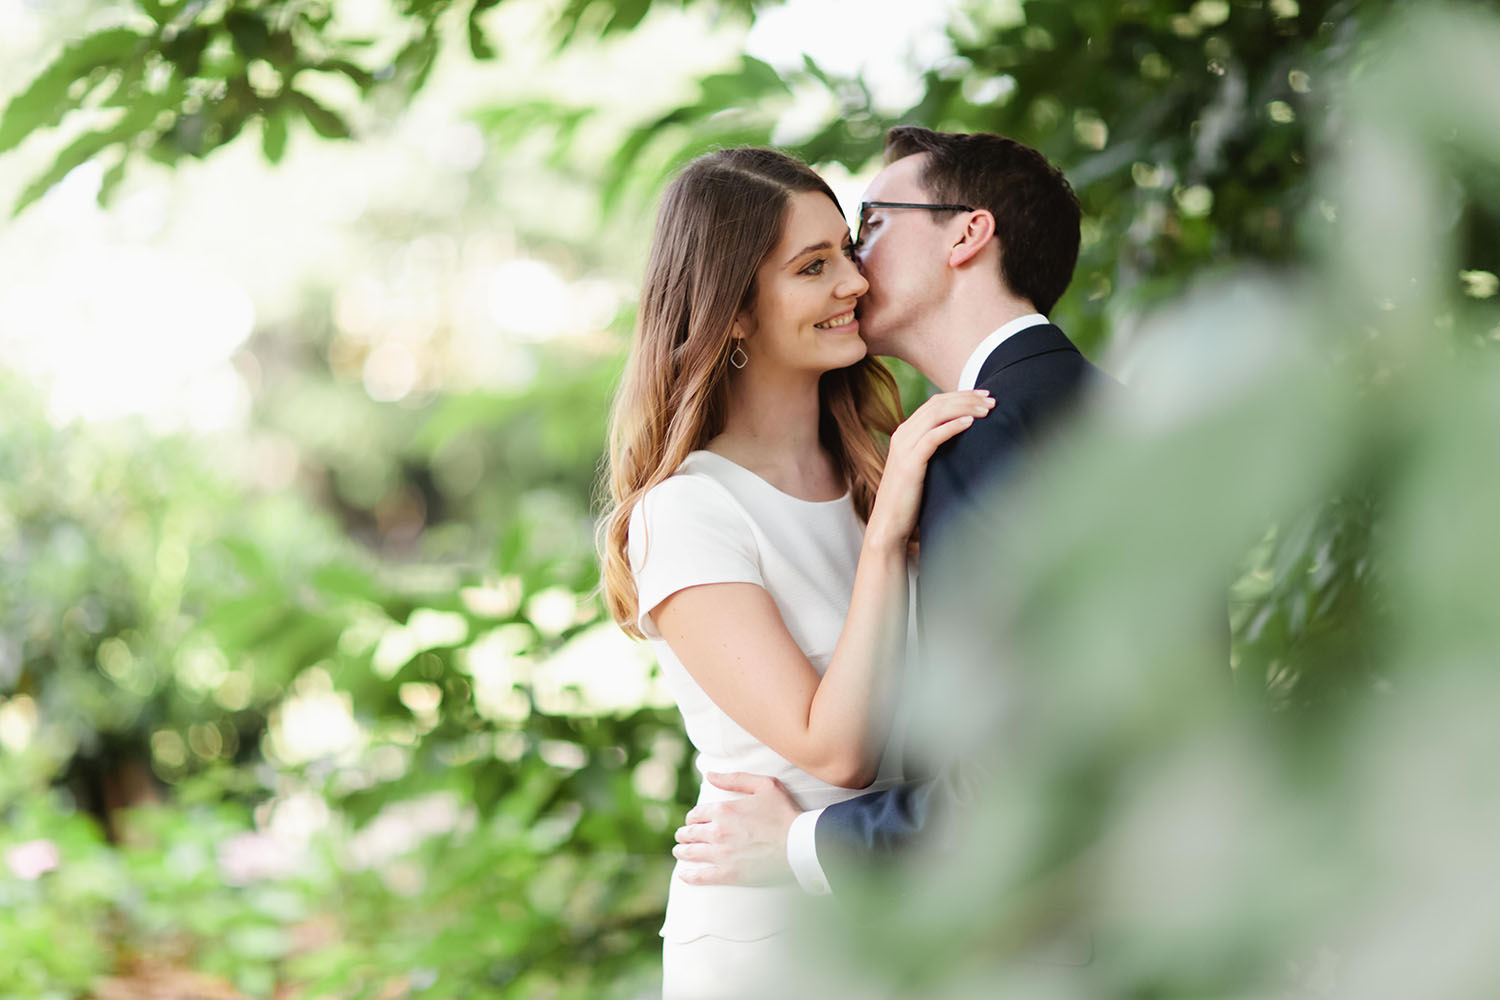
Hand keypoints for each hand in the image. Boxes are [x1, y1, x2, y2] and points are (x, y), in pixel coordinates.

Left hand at [672, 772, 801, 885]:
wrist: (800, 844)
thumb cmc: (785, 813)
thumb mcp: (765, 785)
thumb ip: (735, 778)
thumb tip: (709, 775)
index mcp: (724, 810)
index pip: (697, 814)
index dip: (692, 818)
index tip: (692, 821)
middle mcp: (718, 832)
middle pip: (691, 833)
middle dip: (684, 834)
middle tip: (681, 837)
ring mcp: (722, 854)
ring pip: (692, 853)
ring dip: (682, 852)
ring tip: (679, 852)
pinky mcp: (730, 874)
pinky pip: (701, 876)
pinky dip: (689, 876)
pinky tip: (684, 875)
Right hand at [866, 389, 993, 549]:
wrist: (888, 523)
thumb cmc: (909, 499)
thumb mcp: (922, 468)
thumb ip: (934, 451)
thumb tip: (961, 442)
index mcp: (905, 433)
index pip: (935, 403)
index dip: (961, 396)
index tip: (984, 397)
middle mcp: (902, 434)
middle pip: (937, 404)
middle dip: (966, 398)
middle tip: (991, 399)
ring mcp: (904, 447)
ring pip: (936, 415)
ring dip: (964, 409)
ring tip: (986, 410)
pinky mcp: (910, 463)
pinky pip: (933, 436)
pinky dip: (952, 426)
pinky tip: (970, 423)